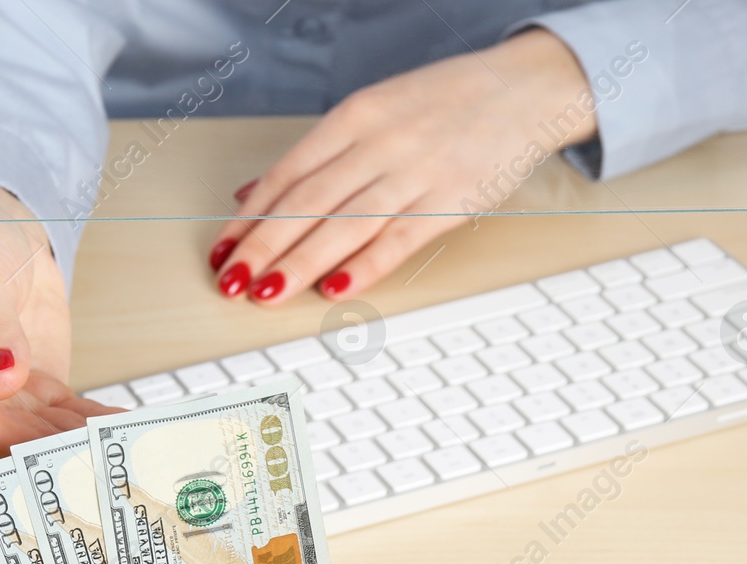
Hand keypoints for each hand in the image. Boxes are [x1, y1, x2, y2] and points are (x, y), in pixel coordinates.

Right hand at [0, 172, 117, 458]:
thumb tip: (0, 384)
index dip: (9, 438)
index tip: (54, 449)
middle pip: (4, 439)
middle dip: (53, 451)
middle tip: (103, 454)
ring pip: (40, 438)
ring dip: (82, 444)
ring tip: (128, 446)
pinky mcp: (31, 398)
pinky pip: (65, 421)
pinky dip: (95, 425)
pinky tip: (128, 428)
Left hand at [208, 29, 593, 304]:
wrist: (526, 87)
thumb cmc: (445, 103)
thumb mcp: (374, 111)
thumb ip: (316, 156)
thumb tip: (252, 193)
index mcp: (354, 117)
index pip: (286, 174)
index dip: (249, 218)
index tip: (221, 251)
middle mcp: (379, 142)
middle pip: (307, 201)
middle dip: (263, 246)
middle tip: (231, 281)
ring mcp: (416, 170)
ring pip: (345, 222)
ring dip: (300, 262)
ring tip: (266, 292)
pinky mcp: (452, 198)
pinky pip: (400, 237)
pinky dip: (366, 265)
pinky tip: (335, 288)